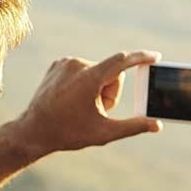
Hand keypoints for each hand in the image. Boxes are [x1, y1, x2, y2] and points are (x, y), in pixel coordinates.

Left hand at [8, 50, 163, 157]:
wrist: (33, 131)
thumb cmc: (69, 133)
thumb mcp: (104, 133)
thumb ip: (133, 127)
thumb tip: (156, 125)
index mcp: (89, 78)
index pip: (122, 61)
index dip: (141, 58)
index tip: (155, 57)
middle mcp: (77, 64)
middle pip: (111, 73)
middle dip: (110, 92)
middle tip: (96, 111)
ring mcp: (65, 62)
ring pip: (98, 71)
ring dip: (97, 88)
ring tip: (81, 106)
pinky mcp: (58, 64)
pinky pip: (83, 69)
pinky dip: (84, 82)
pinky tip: (72, 98)